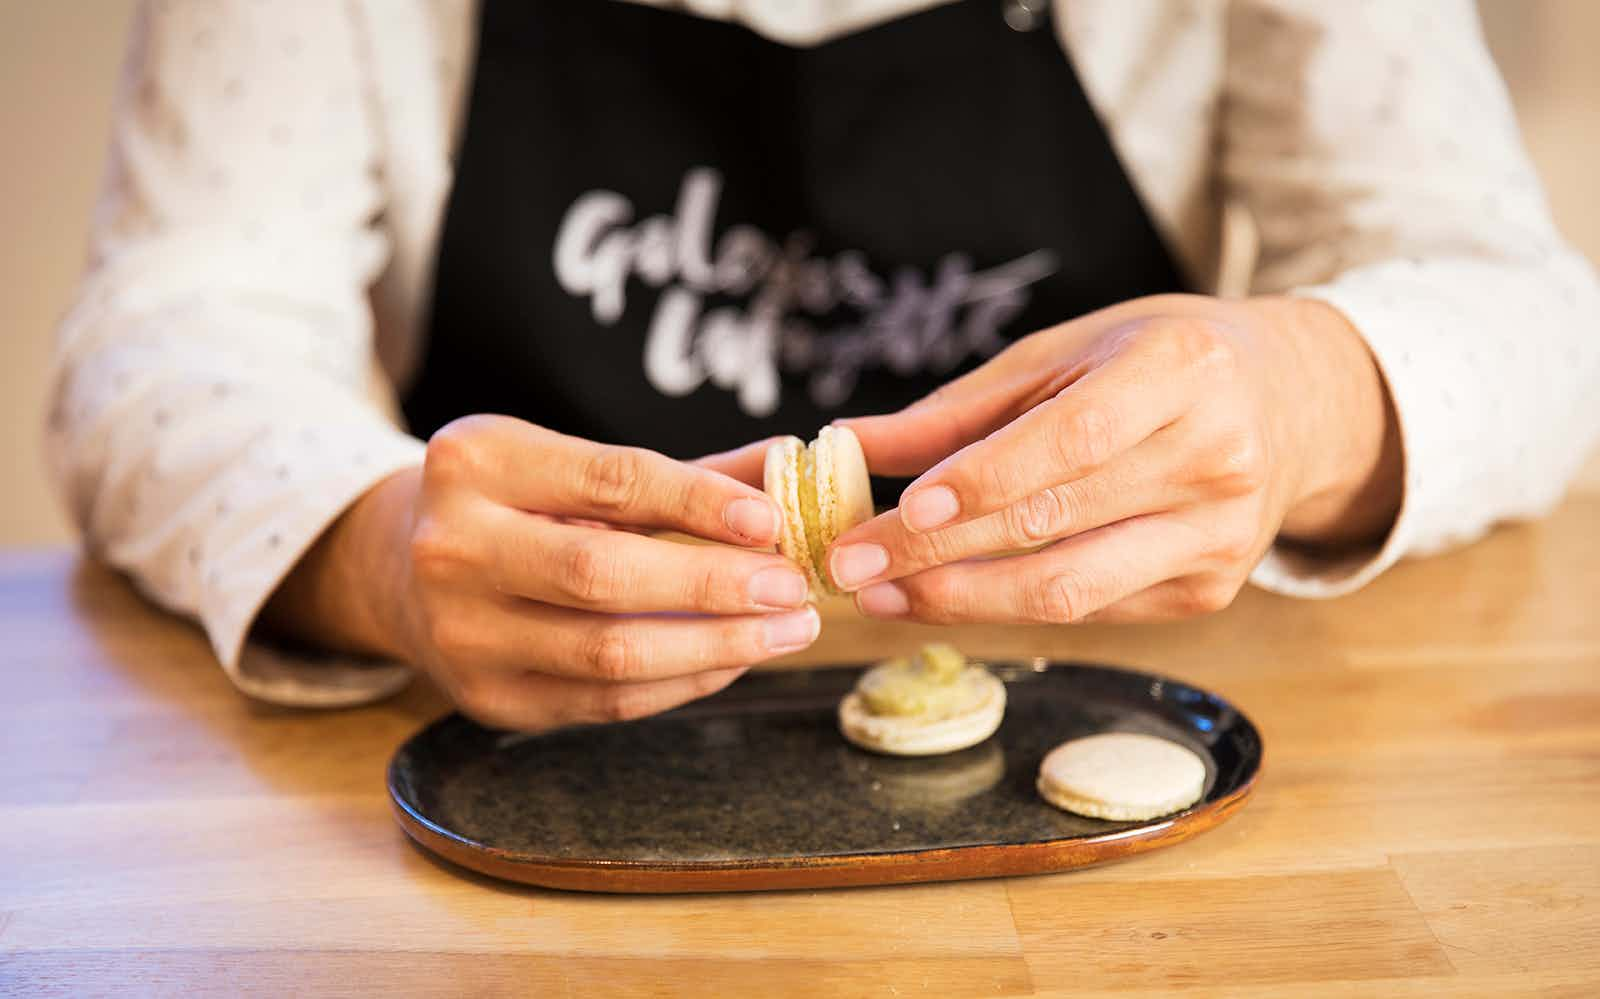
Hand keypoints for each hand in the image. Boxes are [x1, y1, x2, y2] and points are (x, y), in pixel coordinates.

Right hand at [264, 416, 818, 729]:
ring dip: (715, 646)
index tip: (772, 521)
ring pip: (608, 654)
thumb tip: (788, 470)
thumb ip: (679, 474)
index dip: (698, 503)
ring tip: (785, 631)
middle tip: (792, 588)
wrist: (404, 570)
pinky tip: (733, 660)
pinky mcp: (485, 699)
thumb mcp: (571, 464)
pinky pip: (604, 703)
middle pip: (602, 575)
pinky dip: (681, 683)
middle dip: (714, 585)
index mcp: (476, 461)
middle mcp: (453, 546)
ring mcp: (461, 633)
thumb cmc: (516, 505)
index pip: (609, 480)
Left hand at [825, 294, 1400, 623]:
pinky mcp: (1210, 590)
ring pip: (1071, 589)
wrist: (1288, 403)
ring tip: (883, 595)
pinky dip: (1009, 607)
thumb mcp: (1066, 354)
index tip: (901, 509)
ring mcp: (1220, 536)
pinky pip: (1091, 610)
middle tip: (851, 565)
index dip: (983, 481)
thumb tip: (851, 445)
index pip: (1071, 441)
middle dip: (938, 553)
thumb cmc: (1158, 364)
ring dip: (963, 599)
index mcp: (1181, 372)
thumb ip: (960, 408)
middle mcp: (1215, 458)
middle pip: (1057, 523)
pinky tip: (946, 596)